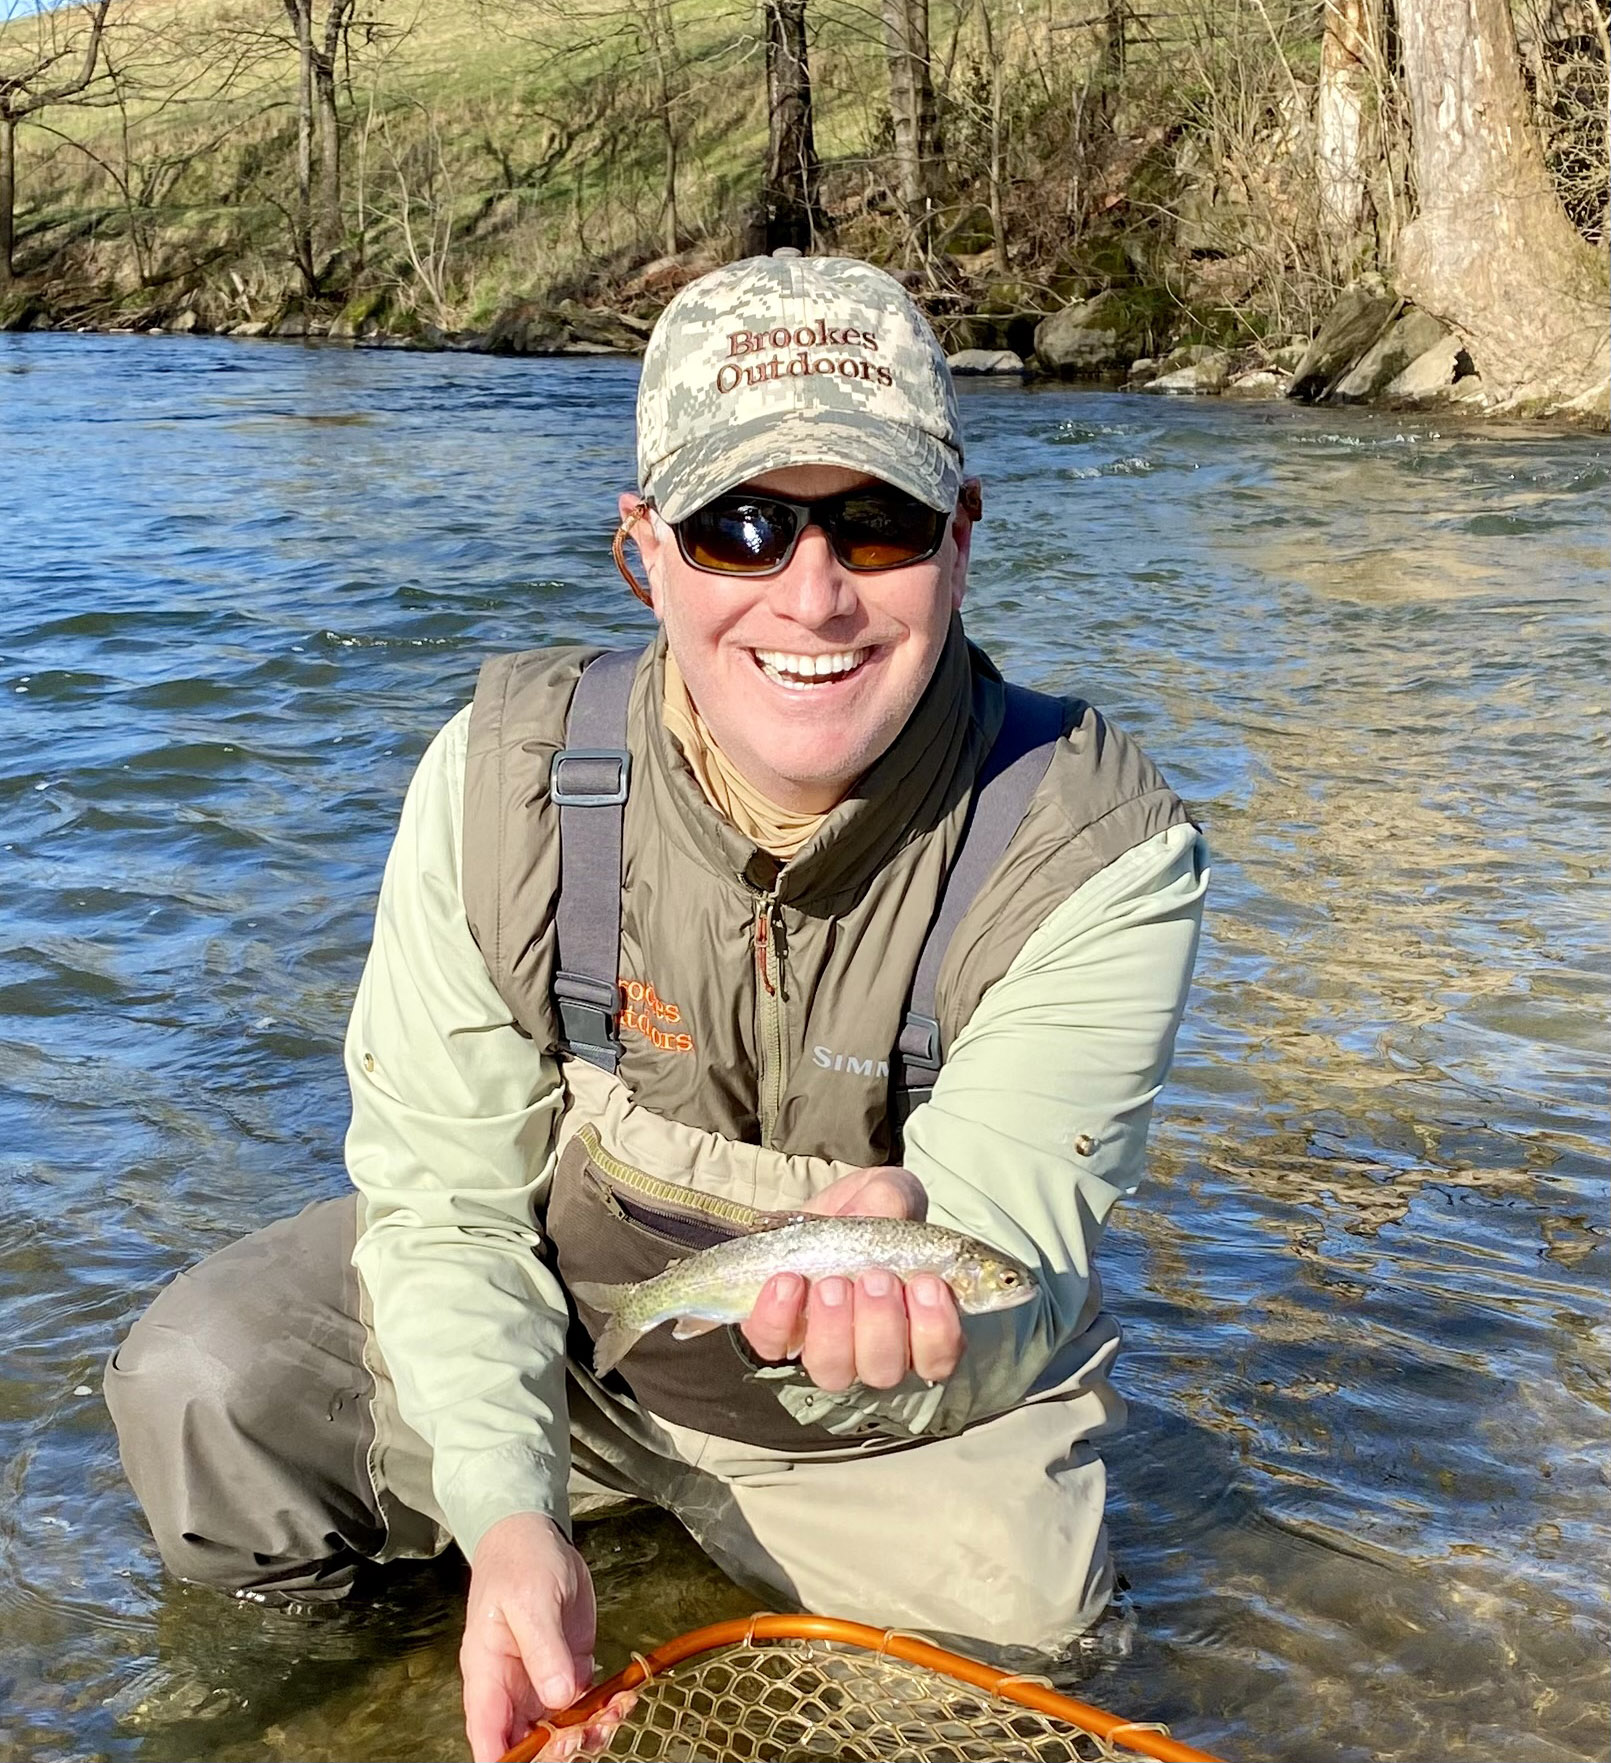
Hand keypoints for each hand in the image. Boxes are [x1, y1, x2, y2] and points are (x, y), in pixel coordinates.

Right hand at [461, 1512, 598, 1762]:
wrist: (534, 1537)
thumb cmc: (519, 1562)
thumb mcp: (531, 1600)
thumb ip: (543, 1649)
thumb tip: (559, 1697)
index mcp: (488, 1676)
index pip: (488, 1739)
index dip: (511, 1762)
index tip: (549, 1758)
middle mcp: (511, 1689)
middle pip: (528, 1745)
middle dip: (560, 1749)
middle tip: (591, 1731)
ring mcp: (540, 1682)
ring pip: (560, 1731)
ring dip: (589, 1732)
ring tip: (617, 1712)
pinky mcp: (568, 1670)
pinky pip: (584, 1706)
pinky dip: (604, 1710)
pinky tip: (623, 1699)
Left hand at [739, 1166, 963, 1391]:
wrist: (818, 1210)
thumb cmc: (870, 1210)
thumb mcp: (890, 1190)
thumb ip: (891, 1200)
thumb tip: (872, 1216)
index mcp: (917, 1323)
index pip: (938, 1358)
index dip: (935, 1332)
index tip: (926, 1285)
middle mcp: (875, 1350)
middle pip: (884, 1370)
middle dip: (881, 1326)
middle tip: (876, 1278)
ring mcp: (826, 1349)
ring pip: (833, 1370)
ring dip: (834, 1328)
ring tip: (832, 1284)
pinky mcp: (778, 1338)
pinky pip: (775, 1346)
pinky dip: (779, 1318)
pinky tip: (787, 1282)